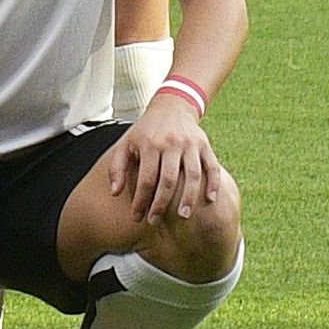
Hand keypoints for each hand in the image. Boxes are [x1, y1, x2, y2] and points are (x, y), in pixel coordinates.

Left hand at [109, 95, 225, 224]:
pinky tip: (210, 200)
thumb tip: (115, 192)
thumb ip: (118, 167)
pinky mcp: (205, 145)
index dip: (141, 199)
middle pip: (169, 179)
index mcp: (149, 144)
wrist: (171, 107)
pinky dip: (213, 183)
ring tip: (182, 216)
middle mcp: (171, 144)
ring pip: (192, 175)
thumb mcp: (126, 144)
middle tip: (156, 221)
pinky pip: (212, 167)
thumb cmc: (145, 132)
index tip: (137, 217)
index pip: (146, 178)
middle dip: (162, 203)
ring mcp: (191, 145)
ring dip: (188, 197)